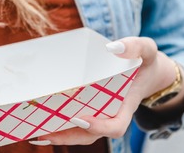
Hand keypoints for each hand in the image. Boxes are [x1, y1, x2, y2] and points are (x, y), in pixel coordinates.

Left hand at [32, 37, 183, 145]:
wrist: (145, 69)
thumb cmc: (145, 60)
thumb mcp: (147, 49)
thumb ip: (135, 46)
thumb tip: (113, 47)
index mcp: (126, 104)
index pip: (116, 126)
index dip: (100, 128)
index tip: (82, 118)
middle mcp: (112, 113)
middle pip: (91, 134)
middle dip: (70, 136)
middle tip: (47, 132)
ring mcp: (100, 112)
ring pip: (80, 132)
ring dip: (60, 134)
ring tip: (36, 132)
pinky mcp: (90, 106)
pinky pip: (76, 120)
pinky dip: (60, 123)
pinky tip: (40, 120)